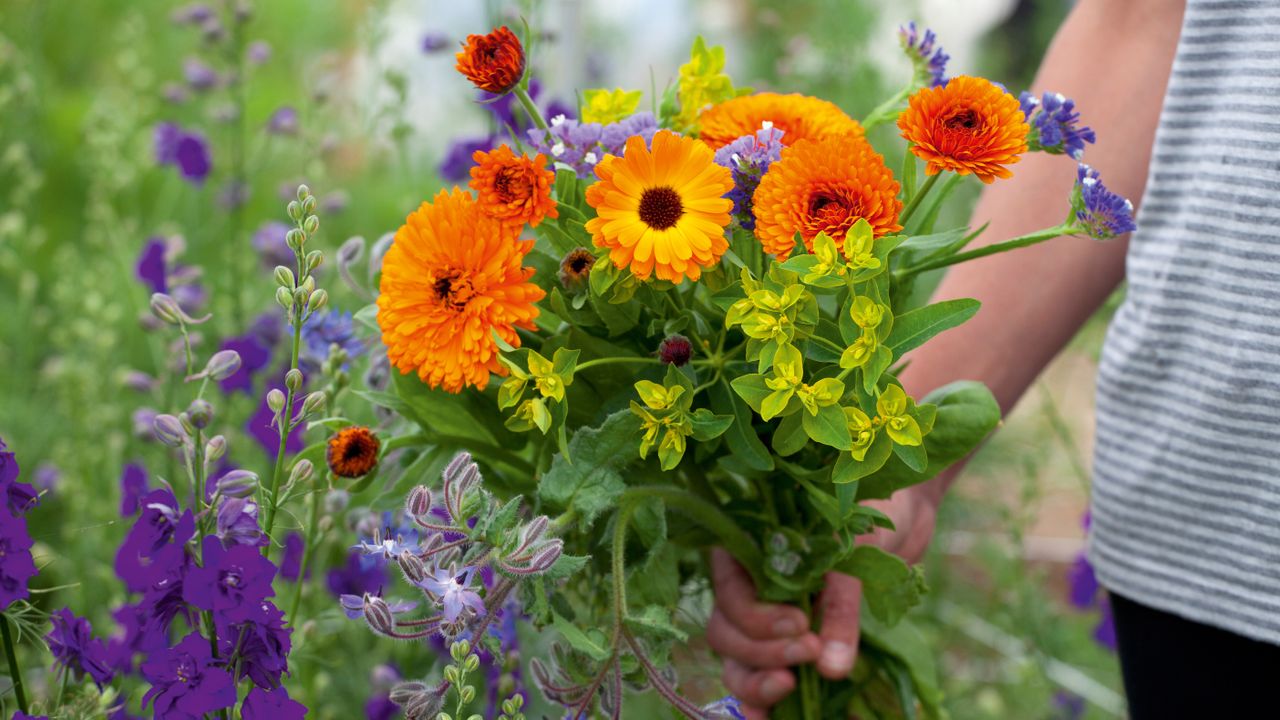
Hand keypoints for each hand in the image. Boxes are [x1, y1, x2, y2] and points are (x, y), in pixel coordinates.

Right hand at [708, 483, 941, 718]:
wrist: (901, 516)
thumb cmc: (871, 518)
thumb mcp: (855, 553)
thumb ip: (839, 605)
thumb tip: (831, 667)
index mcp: (748, 550)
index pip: (730, 595)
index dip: (757, 620)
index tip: (800, 627)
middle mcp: (747, 587)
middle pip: (726, 635)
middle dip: (760, 654)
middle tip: (807, 655)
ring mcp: (765, 619)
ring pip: (738, 662)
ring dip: (758, 684)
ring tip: (791, 690)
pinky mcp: (788, 645)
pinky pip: (768, 677)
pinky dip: (772, 702)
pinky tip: (786, 718)